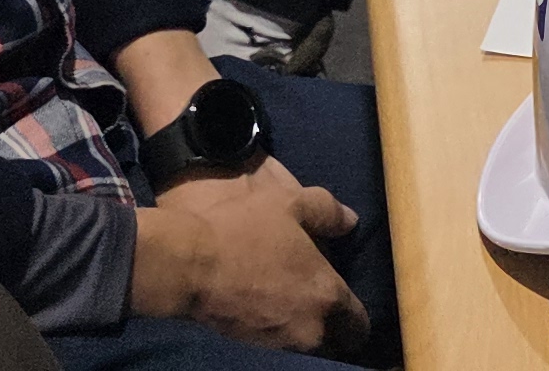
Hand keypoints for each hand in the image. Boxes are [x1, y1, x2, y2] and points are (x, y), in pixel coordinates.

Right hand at [132, 163, 367, 353]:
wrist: (189, 265)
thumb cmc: (245, 230)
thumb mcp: (291, 203)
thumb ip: (327, 211)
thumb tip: (351, 220)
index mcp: (327, 296)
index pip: (359, 325)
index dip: (357, 313)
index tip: (349, 298)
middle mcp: (310, 328)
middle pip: (336, 341)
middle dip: (335, 326)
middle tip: (324, 300)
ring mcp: (281, 341)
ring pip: (308, 342)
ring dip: (307, 326)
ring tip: (294, 298)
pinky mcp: (253, 345)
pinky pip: (282, 340)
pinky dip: (282, 327)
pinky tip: (270, 303)